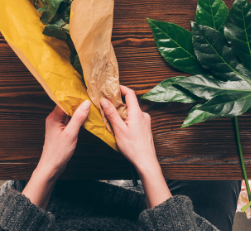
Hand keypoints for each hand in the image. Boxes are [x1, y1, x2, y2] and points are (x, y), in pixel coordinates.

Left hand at [23, 100, 90, 208]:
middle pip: (66, 106)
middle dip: (78, 102)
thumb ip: (78, 118)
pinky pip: (69, 120)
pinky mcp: (60, 130)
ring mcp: (57, 124)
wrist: (51, 167)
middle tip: (90, 97)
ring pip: (68, 113)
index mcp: (53, 117)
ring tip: (90, 105)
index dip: (74, 96)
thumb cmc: (58, 153)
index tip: (85, 91)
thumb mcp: (71, 134)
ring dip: (78, 110)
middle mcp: (53, 119)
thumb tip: (85, 103)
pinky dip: (77, 118)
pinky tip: (85, 117)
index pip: (64, 101)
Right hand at [101, 85, 171, 207]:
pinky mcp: (145, 128)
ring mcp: (146, 122)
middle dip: (119, 102)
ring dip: (122, 112)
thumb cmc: (133, 147)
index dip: (121, 88)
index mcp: (137, 113)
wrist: (146, 161)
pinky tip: (121, 127)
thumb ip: (111, 114)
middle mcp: (143, 115)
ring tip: (112, 118)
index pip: (130, 93)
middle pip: (130, 103)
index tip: (112, 88)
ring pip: (132, 112)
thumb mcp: (119, 130)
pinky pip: (135, 119)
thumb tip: (104, 100)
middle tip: (107, 104)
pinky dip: (127, 119)